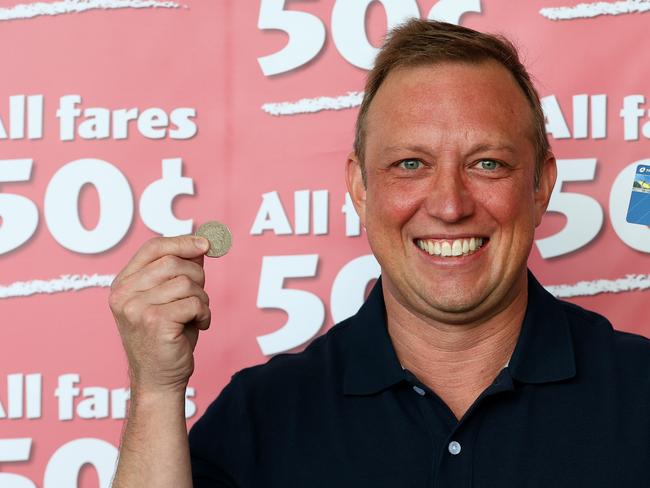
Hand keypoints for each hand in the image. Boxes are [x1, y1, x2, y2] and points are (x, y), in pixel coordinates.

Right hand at [109, 235, 210, 394]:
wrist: (159, 379)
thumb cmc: (167, 338)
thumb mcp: (170, 299)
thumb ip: (179, 271)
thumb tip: (200, 244)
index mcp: (123, 285)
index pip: (153, 248)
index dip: (182, 242)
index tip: (205, 244)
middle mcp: (124, 295)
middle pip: (173, 263)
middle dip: (197, 277)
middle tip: (199, 297)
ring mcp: (136, 308)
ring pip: (187, 283)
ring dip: (202, 298)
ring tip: (196, 315)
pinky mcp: (155, 322)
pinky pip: (194, 303)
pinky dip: (204, 313)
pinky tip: (199, 325)